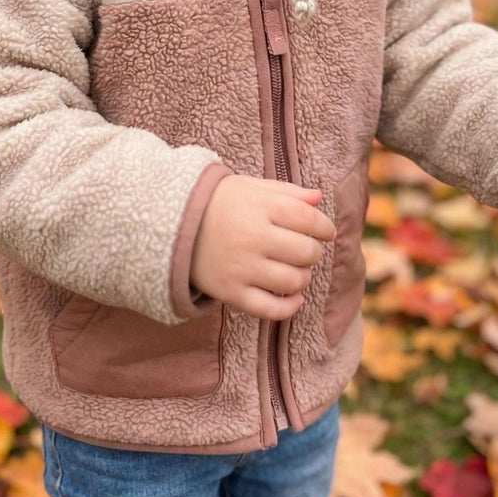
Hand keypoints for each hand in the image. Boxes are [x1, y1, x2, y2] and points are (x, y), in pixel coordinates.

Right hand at [190, 174, 335, 319]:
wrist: (172, 224)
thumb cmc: (219, 203)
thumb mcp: (250, 187)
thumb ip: (287, 192)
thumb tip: (318, 198)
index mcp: (261, 207)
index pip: (309, 220)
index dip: (324, 227)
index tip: (325, 231)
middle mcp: (253, 237)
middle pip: (306, 252)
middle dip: (313, 251)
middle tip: (305, 249)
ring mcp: (242, 267)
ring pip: (293, 281)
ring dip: (303, 277)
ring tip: (294, 269)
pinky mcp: (231, 292)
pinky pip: (271, 309)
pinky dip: (290, 306)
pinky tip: (293, 296)